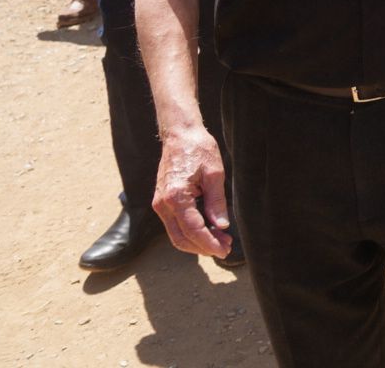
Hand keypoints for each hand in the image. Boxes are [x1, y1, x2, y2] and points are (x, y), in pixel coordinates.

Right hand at [152, 126, 232, 257]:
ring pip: (176, 234)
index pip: (193, 230)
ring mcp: (159, 204)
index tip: (224, 249)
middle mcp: (163, 204)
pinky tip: (208, 230)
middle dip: (203, 247)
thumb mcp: (214, 174)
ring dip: (197, 242)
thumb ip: (216, 202)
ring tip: (220, 241)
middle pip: (181, 238)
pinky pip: (174, 225)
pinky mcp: (161, 202)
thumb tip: (221, 226)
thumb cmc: (198, 149)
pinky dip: (190, 232)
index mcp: (176, 197)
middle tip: (225, 248)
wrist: (180, 135)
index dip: (209, 243)